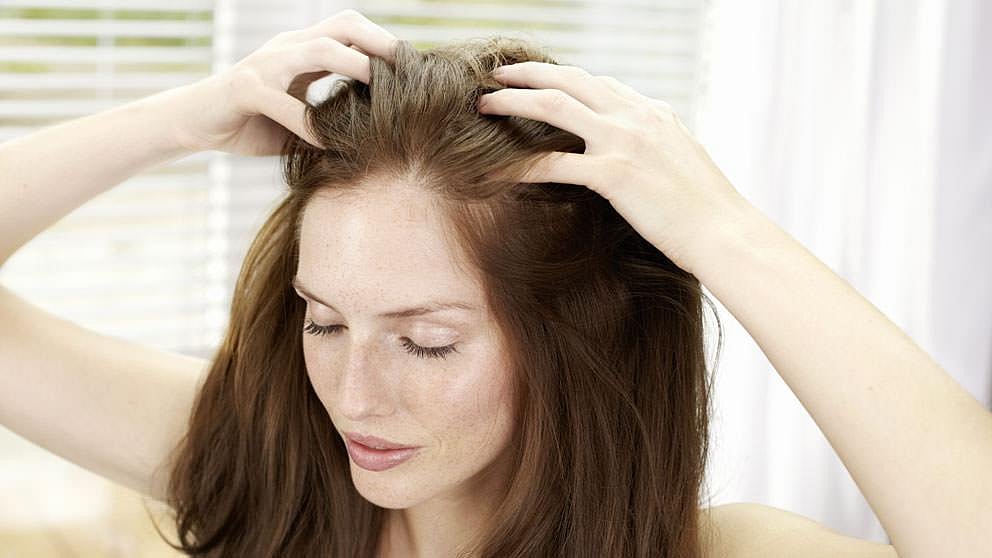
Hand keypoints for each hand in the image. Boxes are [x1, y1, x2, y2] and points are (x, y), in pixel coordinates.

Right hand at [171, 9, 397, 155]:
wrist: (194, 122)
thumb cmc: (254, 123)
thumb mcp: (302, 120)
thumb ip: (333, 120)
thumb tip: (379, 142)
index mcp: (304, 50)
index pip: (351, 30)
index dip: (383, 42)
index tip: (415, 68)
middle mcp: (288, 48)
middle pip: (342, 26)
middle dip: (379, 42)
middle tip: (410, 69)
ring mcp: (266, 64)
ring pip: (318, 50)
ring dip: (354, 64)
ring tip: (381, 87)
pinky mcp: (246, 88)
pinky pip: (283, 102)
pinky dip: (308, 122)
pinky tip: (327, 141)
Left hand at [477, 61, 752, 274]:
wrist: (725, 233)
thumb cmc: (707, 210)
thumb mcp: (685, 162)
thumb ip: (659, 146)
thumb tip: (644, 151)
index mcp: (654, 112)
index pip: (600, 84)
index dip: (564, 79)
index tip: (540, 81)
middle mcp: (636, 116)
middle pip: (570, 80)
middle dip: (529, 73)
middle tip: (498, 74)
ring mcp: (624, 141)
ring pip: (554, 106)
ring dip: (514, 101)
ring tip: (484, 103)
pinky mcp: (613, 173)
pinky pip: (553, 163)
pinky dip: (519, 164)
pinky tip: (495, 169)